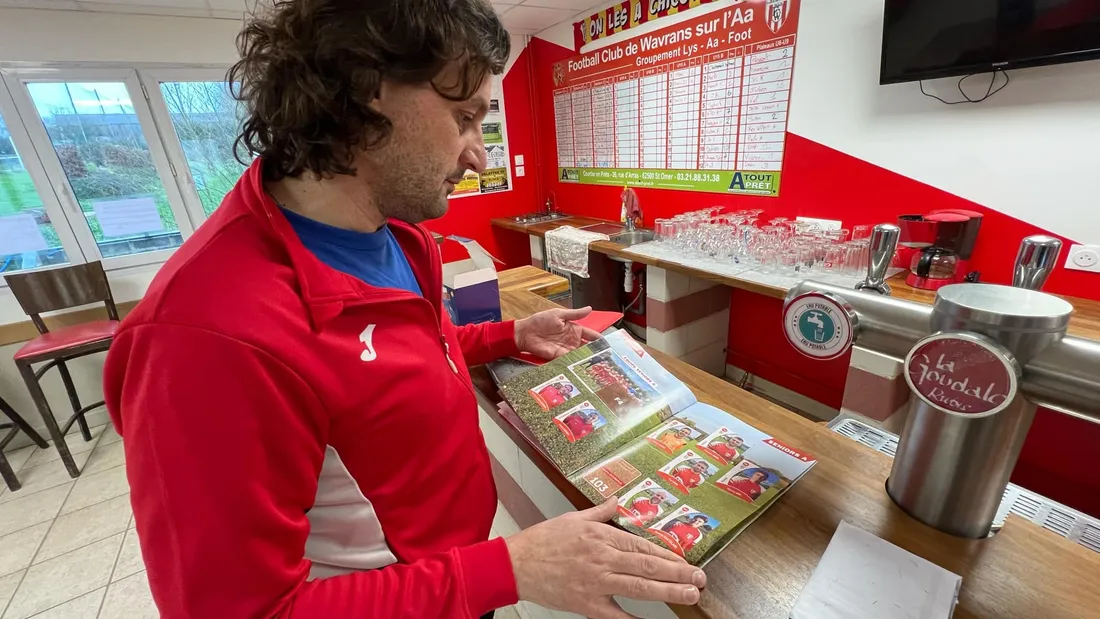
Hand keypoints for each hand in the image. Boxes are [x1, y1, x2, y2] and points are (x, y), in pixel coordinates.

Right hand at [506, 498, 705, 618]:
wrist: (515, 564)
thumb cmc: (543, 541)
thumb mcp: (572, 518)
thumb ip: (599, 512)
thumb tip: (618, 500)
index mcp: (601, 536)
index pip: (643, 547)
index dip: (669, 555)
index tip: (687, 561)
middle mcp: (602, 559)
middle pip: (647, 567)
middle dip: (678, 574)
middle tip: (700, 580)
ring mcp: (595, 583)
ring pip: (638, 588)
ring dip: (667, 592)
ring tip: (689, 595)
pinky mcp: (585, 604)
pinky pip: (614, 615)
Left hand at [514, 306, 602, 359]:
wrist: (525, 332)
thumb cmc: (540, 320)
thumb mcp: (559, 314)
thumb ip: (575, 314)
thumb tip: (590, 308)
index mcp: (574, 329)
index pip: (591, 335)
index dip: (600, 340)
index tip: (609, 345)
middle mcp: (572, 341)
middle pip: (588, 348)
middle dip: (597, 353)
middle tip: (607, 358)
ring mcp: (566, 349)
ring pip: (581, 355)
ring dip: (588, 360)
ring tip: (599, 365)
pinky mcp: (558, 357)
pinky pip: (569, 360)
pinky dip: (576, 364)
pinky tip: (583, 367)